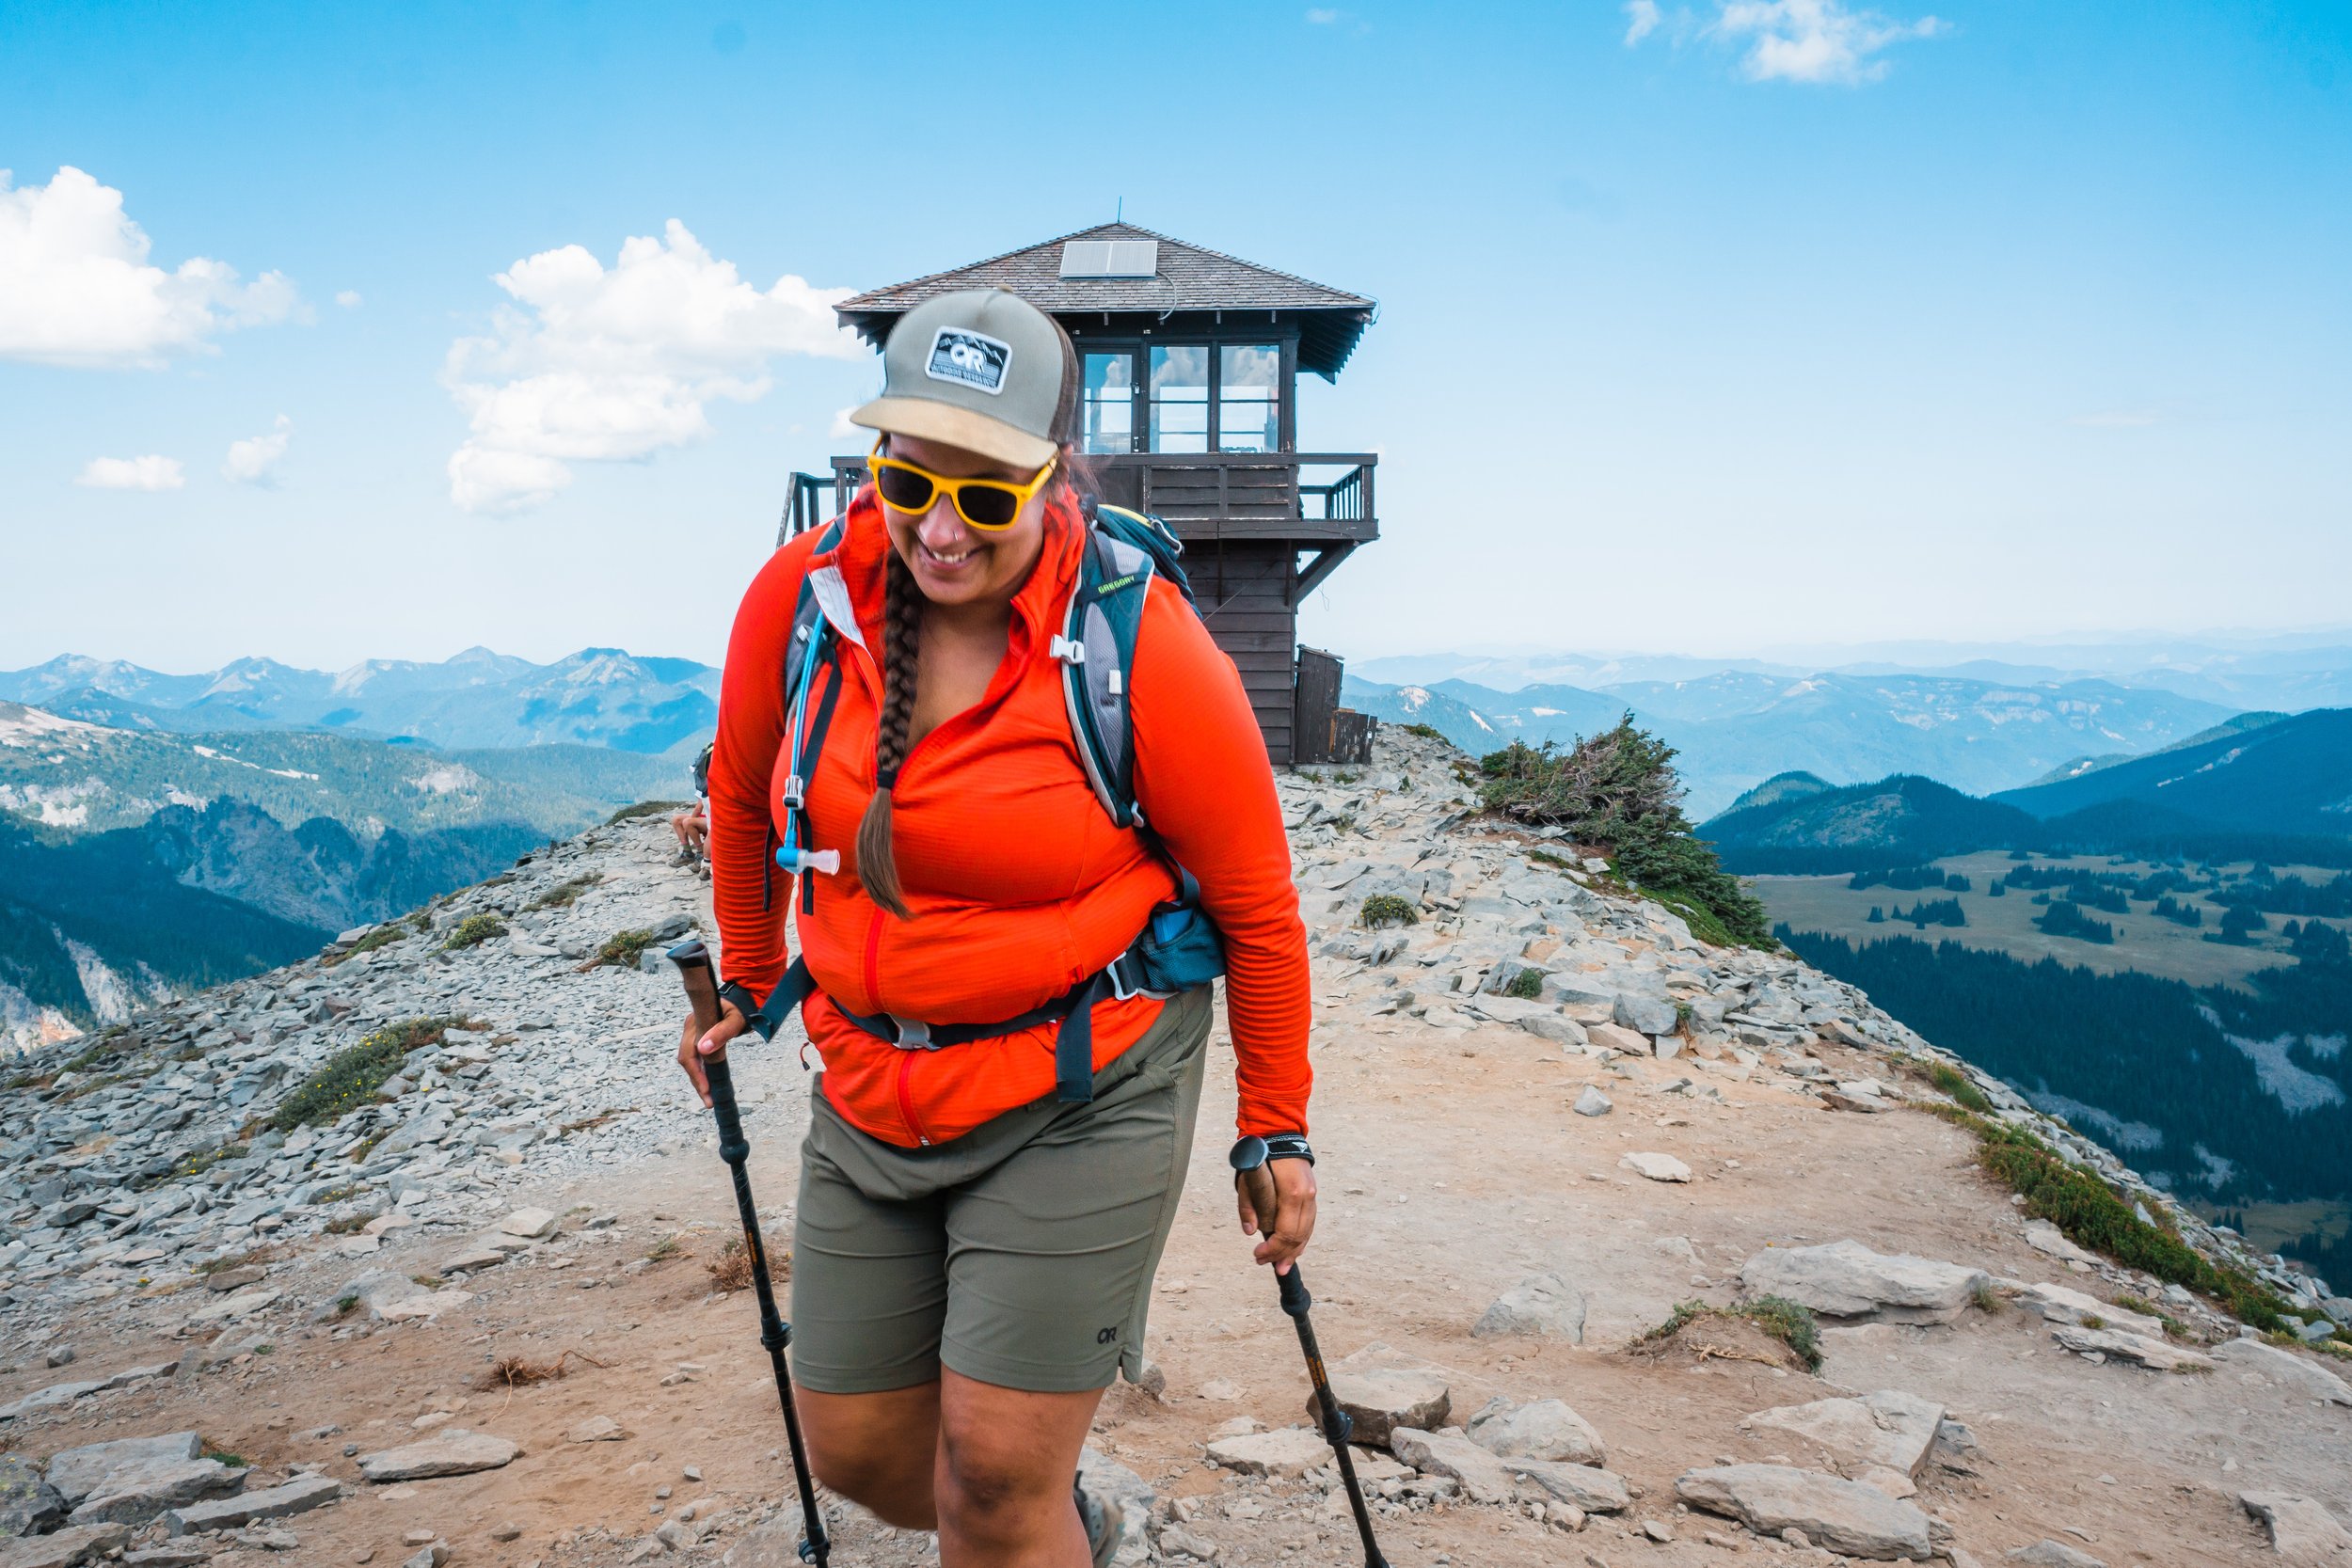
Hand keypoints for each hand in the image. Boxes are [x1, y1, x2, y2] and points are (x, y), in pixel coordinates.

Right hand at [676, 998, 747, 1107]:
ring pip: (689, 1062)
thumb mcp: (735, 1020)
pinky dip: (700, 1073)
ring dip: (698, 1080)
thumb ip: (722, 1033)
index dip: (695, 1072)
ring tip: (709, 1098)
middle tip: (709, 1101)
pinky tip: (707, 1084)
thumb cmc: (739, 1010)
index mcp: (695, 1022)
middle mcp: (689, 1028)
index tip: (706, 1088)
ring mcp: (690, 1033)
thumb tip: (703, 1049)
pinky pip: (695, 1059)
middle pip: (686, 1060)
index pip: (688, 1053)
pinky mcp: (695, 1038)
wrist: (740, 1002)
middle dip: (697, 1082)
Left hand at [1237, 1157, 1316, 1273]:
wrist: (1279, 1136)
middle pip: (1298, 1236)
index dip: (1272, 1249)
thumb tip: (1251, 1231)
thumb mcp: (1247, 1181)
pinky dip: (1301, 1238)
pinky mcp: (1312, 1195)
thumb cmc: (1261, 1158)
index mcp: (1292, 1194)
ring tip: (1282, 1266)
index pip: (1286, 1233)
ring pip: (1307, 1232)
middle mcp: (1306, 1198)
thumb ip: (1248, 1207)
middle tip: (1267, 1265)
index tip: (1257, 1255)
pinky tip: (1294, 1249)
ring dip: (1294, 1251)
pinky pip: (1309, 1223)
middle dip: (1282, 1254)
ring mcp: (1312, 1196)